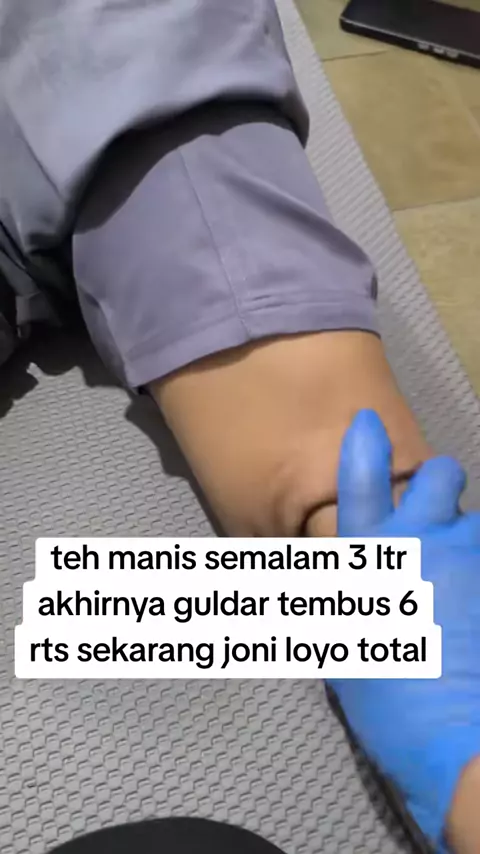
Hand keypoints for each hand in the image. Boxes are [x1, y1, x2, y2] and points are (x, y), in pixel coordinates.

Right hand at [329, 410, 479, 851]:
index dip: (364, 446)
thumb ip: (340, 606)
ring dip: (468, 535)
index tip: (367, 424)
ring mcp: (469, 558)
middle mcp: (420, 543)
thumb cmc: (388, 704)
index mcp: (370, 560)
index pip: (361, 483)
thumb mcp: (345, 654)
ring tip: (463, 573)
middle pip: (440, 476)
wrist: (456, 740)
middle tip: (437, 512)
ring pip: (476, 518)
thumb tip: (336, 583)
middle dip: (439, 482)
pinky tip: (474, 603)